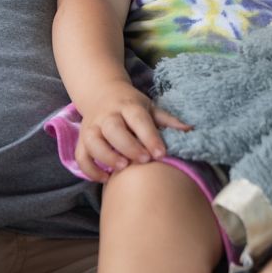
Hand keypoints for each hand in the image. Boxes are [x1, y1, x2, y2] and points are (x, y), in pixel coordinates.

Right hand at [74, 83, 189, 181]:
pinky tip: (106, 178)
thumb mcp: (149, 107)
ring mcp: (92, 127)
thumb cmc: (131, 106)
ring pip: (93, 141)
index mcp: (127, 106)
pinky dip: (90, 169)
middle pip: (113, 128)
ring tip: (123, 168)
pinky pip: (81, 156)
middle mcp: (107, 115)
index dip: (149, 136)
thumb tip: (190, 130)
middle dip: (128, 145)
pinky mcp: (82, 140)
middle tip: (144, 160)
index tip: (161, 153)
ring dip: (106, 155)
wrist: (101, 94)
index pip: (138, 119)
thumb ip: (167, 120)